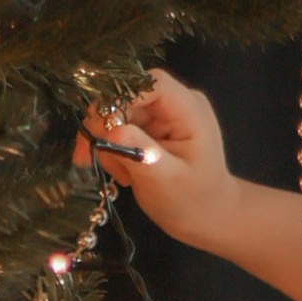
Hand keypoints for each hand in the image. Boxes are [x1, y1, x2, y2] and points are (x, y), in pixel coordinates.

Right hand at [74, 69, 240, 249]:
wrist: (206, 216)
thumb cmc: (193, 202)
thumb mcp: (166, 181)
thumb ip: (141, 154)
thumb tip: (111, 131)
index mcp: (189, 109)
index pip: (149, 84)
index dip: (119, 98)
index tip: (99, 130)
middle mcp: (176, 103)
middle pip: (128, 96)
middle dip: (106, 127)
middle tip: (95, 160)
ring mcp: (163, 114)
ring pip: (117, 113)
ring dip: (108, 143)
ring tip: (122, 175)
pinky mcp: (151, 126)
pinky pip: (120, 127)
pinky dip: (113, 149)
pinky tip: (124, 172)